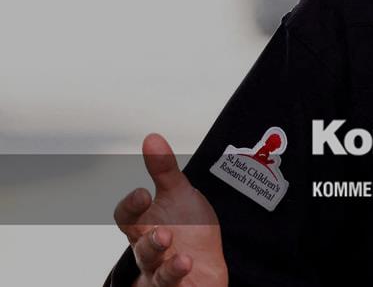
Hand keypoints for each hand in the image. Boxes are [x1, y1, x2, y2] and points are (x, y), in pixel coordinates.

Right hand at [113, 134, 227, 286]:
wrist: (207, 263)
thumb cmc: (189, 229)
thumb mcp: (180, 195)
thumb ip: (165, 170)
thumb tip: (152, 138)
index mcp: (147, 225)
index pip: (127, 217)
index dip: (131, 206)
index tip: (143, 193)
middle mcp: (150, 250)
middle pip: (140, 247)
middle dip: (149, 241)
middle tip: (164, 232)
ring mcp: (161, 271)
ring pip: (154, 270)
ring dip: (165, 264)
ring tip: (180, 257)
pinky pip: (171, 285)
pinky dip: (176, 277)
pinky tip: (187, 266)